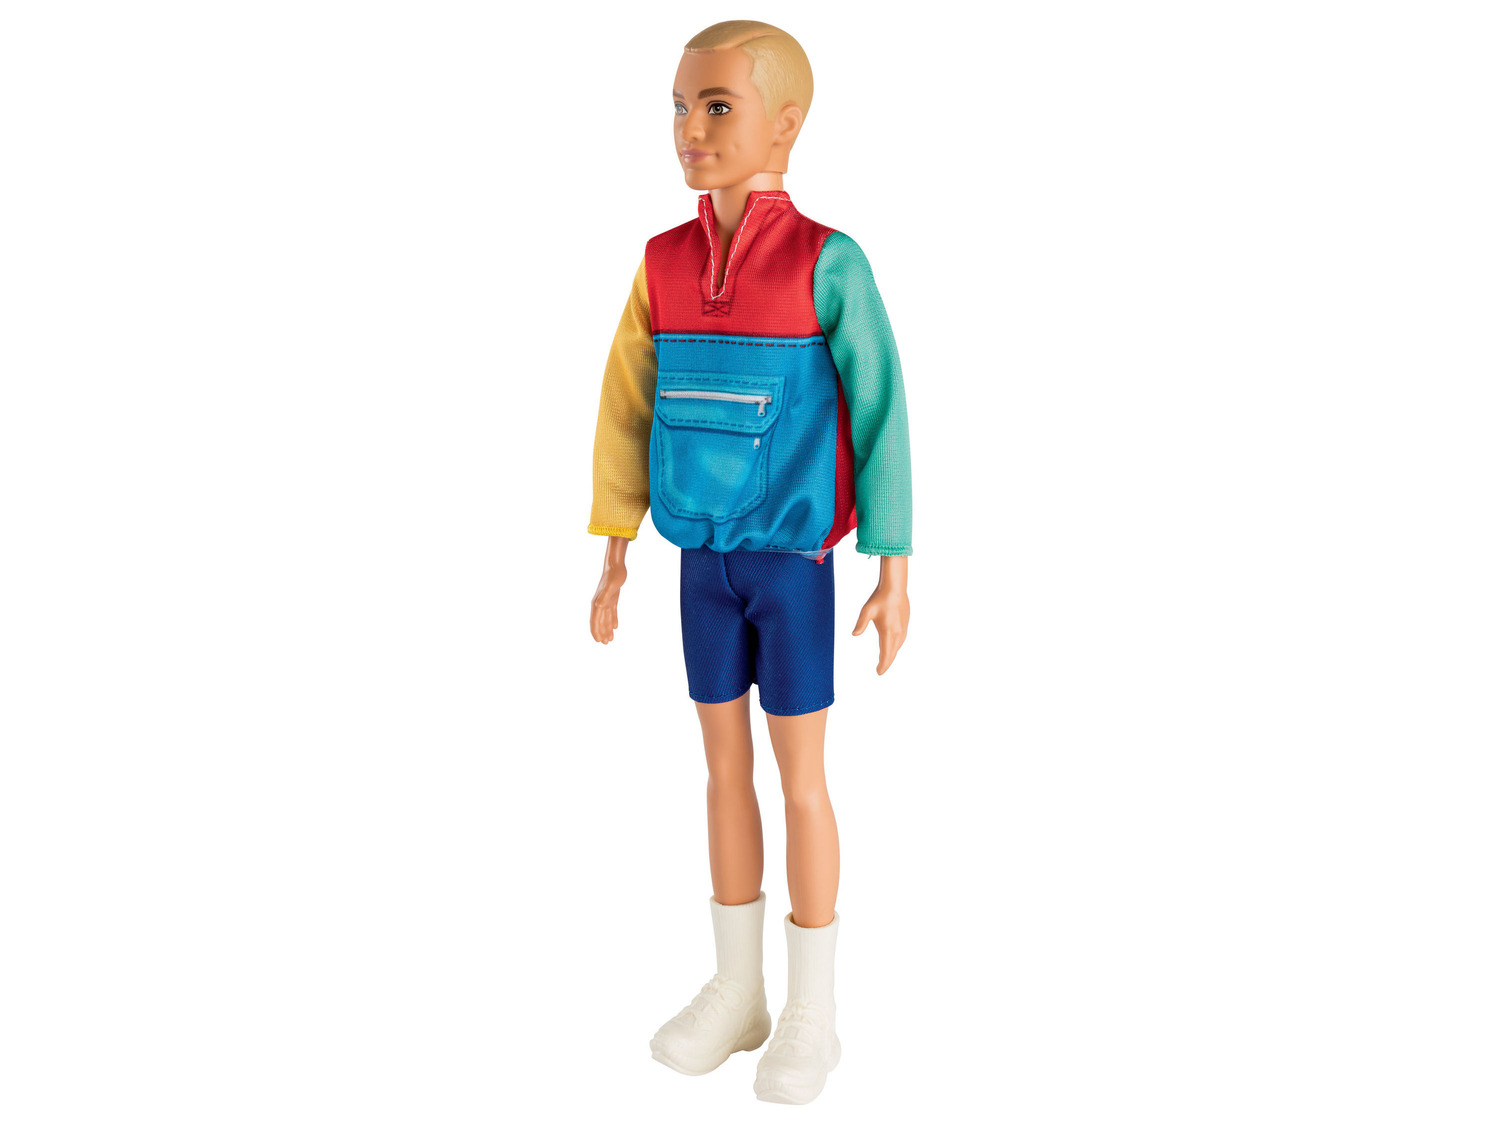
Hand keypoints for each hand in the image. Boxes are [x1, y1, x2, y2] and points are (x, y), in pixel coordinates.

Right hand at [590, 536, 630, 642]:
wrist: (615, 565)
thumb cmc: (614, 575)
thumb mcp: (611, 586)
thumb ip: (604, 596)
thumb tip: (598, 606)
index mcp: (598, 602)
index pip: (595, 619)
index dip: (596, 630)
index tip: (598, 640)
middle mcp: (600, 602)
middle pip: (599, 621)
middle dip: (601, 632)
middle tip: (605, 644)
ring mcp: (606, 600)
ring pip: (605, 618)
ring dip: (607, 628)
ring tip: (610, 639)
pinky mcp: (612, 598)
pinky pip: (611, 612)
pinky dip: (613, 620)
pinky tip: (615, 627)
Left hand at [852, 556, 909, 674]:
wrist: (895, 588)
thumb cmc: (879, 598)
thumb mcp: (867, 611)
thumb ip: (860, 624)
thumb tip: (854, 635)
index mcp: (888, 632)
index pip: (886, 653)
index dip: (883, 665)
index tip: (878, 672)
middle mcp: (898, 632)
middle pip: (892, 653)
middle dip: (886, 663)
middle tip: (880, 670)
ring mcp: (903, 629)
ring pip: (898, 647)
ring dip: (892, 655)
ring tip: (885, 661)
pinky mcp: (905, 624)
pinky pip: (901, 640)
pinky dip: (896, 647)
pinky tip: (892, 647)